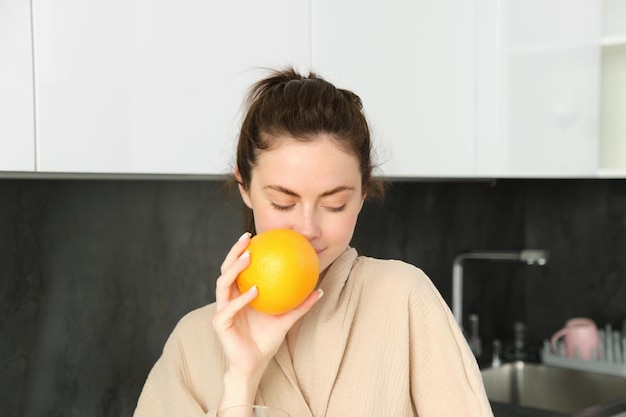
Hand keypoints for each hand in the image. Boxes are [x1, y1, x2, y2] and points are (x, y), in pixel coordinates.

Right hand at [212, 232, 321, 378]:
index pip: (238, 267)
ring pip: (223, 283)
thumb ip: (300, 304)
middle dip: (234, 252)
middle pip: (226, 268)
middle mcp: (228, 298)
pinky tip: (255, 291)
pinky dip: (242, 299)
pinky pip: (230, 308)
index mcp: (240, 294)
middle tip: (247, 239)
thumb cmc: (267, 341)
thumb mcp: (287, 320)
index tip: (256, 235)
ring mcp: (222, 309)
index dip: (243, 250)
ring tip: (247, 258)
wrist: (253, 365)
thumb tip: (320, 289)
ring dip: (235, 269)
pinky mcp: (220, 323)